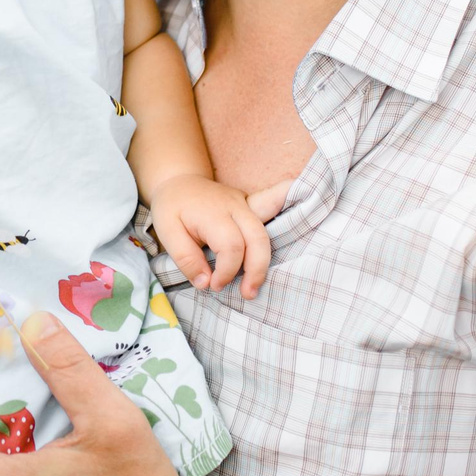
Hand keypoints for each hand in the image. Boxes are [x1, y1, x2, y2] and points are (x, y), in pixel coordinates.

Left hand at [147, 176, 288, 297]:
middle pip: (256, 238)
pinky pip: (274, 207)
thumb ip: (186, 258)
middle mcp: (234, 206)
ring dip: (264, 261)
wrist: (178, 181)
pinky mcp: (251, 207)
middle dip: (255, 270)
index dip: (226, 271)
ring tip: (256, 286)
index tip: (213, 285)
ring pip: (266, 232)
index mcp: (213, 213)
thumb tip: (206, 283)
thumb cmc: (172, 208)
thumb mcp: (167, 232)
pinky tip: (308, 201)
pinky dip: (289, 205)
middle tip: (247, 294)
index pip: (231, 246)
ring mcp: (245, 204)